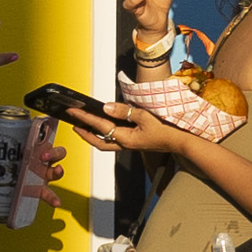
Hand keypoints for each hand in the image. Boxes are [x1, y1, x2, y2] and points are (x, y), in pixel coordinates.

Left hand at [11, 118, 66, 197]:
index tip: (37, 140)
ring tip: (57, 171)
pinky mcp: (39, 190)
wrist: (6, 183)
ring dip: (58, 171)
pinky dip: (53, 198)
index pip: (46, 139)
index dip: (45, 137)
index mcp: (35, 149)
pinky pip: (48, 194)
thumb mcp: (0, 154)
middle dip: (53, 153)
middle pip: (57, 153)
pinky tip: (56, 202)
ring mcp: (43, 176)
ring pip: (56, 171)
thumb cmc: (9, 163)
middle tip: (43, 156)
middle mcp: (42, 162)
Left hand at [61, 100, 186, 164]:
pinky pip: (113, 140)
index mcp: (125, 138)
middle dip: (84, 133)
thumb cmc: (165, 130)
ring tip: (84, 126)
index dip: (85, 118)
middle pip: (97, 142)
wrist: (177, 142)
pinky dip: (104, 134)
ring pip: (104, 142)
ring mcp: (128, 145)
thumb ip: (124, 111)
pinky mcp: (133, 142)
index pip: (100, 126)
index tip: (73, 111)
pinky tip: (104, 126)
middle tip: (73, 123)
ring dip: (92, 135)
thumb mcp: (144, 117)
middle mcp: (124, 144)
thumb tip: (106, 107)